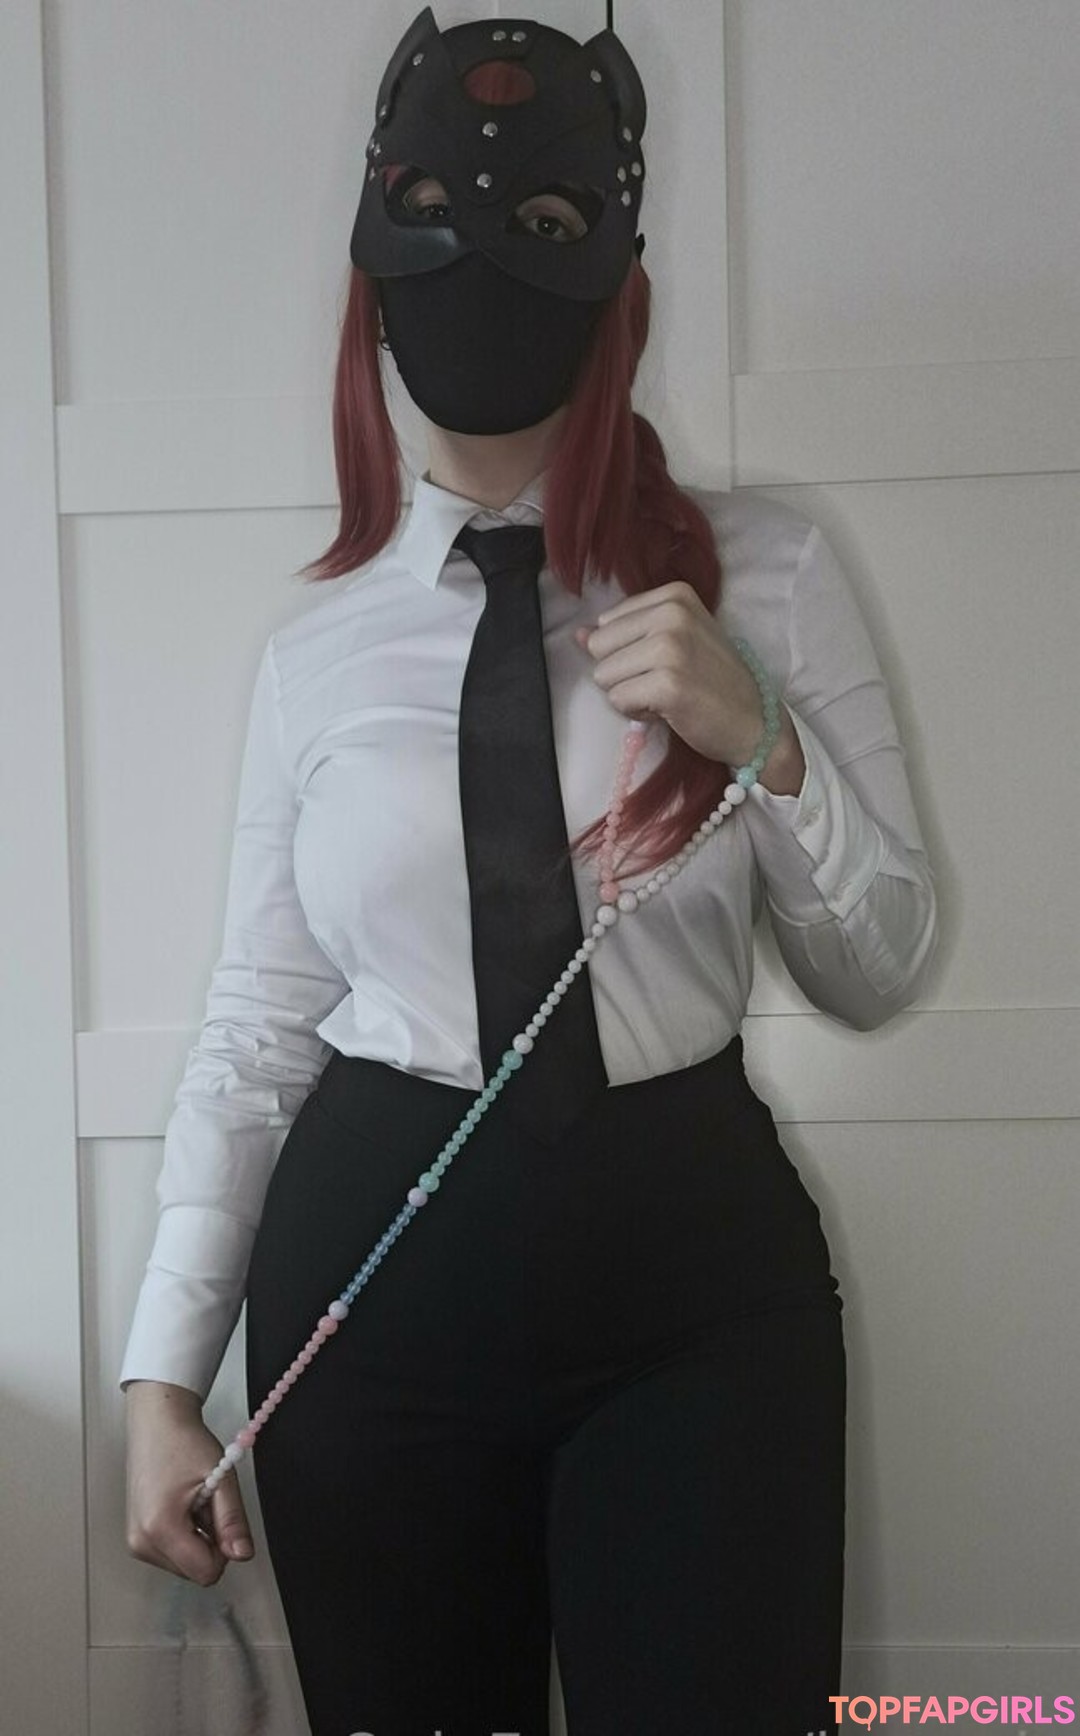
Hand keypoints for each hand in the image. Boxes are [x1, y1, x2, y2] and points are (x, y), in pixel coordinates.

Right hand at [125, 1381, 254, 1584]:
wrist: (157, 1422)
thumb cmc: (183, 1441)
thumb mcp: (221, 1478)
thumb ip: (233, 1521)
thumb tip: (242, 1554)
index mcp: (160, 1528)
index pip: (205, 1572)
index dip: (225, 1548)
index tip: (223, 1518)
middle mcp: (141, 1542)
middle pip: (195, 1570)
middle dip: (210, 1541)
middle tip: (207, 1503)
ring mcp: (136, 1542)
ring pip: (185, 1564)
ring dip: (198, 1537)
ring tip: (193, 1500)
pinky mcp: (136, 1537)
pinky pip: (172, 1552)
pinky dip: (185, 1533)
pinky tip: (182, 1504)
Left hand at [573, 580, 771, 768]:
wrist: (755, 720)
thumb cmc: (715, 680)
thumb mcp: (676, 640)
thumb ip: (628, 632)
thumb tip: (578, 634)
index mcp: (674, 596)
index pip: (607, 622)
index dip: (626, 651)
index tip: (663, 662)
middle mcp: (672, 614)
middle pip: (599, 647)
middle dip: (621, 672)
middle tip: (661, 682)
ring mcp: (670, 648)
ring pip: (604, 675)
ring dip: (628, 694)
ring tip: (665, 695)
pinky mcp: (667, 684)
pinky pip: (619, 700)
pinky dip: (637, 713)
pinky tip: (667, 710)